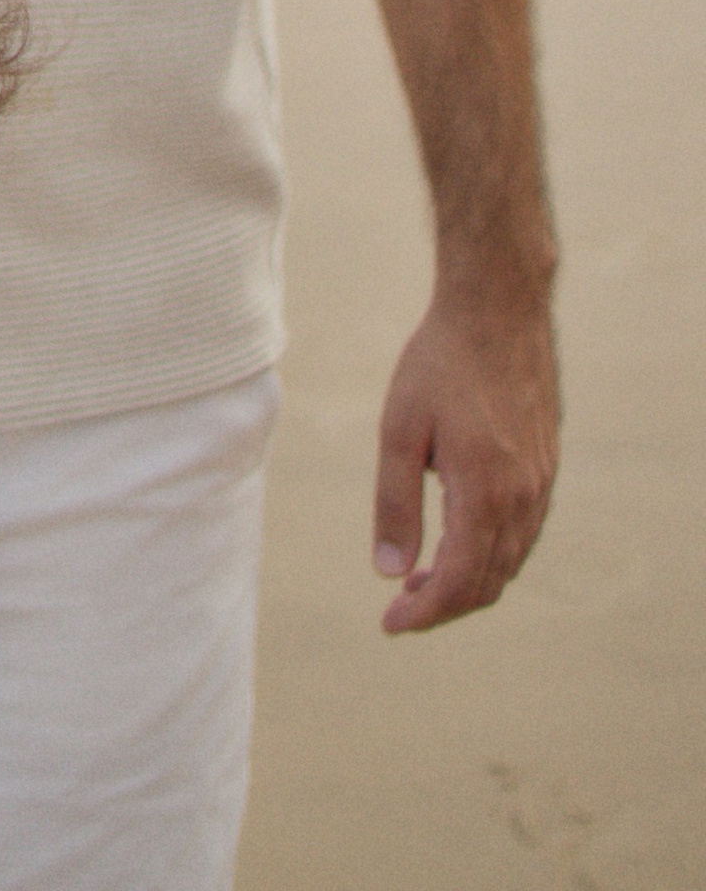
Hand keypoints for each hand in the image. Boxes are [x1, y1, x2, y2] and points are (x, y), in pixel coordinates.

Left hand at [371, 274, 559, 630]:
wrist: (499, 310)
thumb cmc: (441, 363)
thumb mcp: (400, 429)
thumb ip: (394, 503)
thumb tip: (388, 571)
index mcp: (485, 494)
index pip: (458, 583)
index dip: (423, 613)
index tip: (390, 624)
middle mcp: (523, 499)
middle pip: (487, 582)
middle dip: (443, 604)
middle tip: (400, 604)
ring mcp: (541, 483)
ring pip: (509, 561)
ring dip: (468, 580)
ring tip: (421, 577)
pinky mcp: (546, 467)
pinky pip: (523, 532)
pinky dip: (491, 553)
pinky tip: (458, 538)